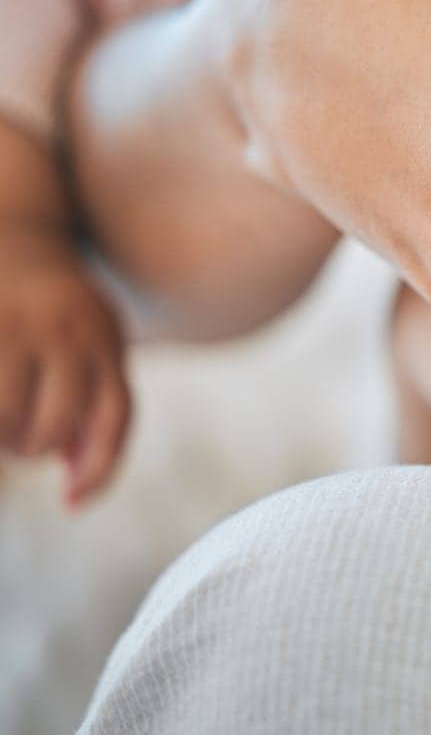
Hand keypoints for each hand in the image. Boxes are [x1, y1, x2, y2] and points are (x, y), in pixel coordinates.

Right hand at [0, 223, 129, 505]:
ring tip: (1, 423)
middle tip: (20, 439)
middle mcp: (67, 329)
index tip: (73, 502)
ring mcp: (16, 325)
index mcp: (104, 337)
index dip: (98, 468)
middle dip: (35, 447)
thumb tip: (75, 477)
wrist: (14, 231)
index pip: (115, 415)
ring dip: (3, 437)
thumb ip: (90, 401)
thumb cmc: (53, 309)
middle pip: (59, 421)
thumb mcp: (88, 341)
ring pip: (10, 416)